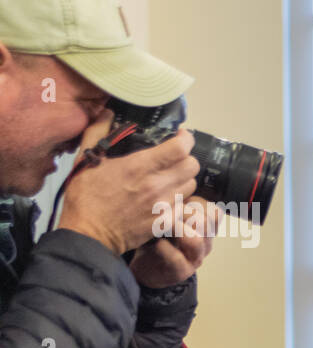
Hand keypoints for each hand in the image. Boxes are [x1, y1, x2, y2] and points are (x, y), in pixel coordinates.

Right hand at [59, 110, 200, 255]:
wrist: (88, 234)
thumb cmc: (85, 197)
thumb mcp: (86, 159)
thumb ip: (98, 133)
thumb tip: (107, 113)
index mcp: (139, 166)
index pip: (180, 148)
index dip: (185, 139)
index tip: (180, 136)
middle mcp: (156, 185)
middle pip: (192, 166)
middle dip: (186, 159)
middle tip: (174, 159)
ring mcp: (164, 205)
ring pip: (191, 186)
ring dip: (184, 180)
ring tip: (170, 179)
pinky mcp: (166, 223)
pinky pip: (185, 207)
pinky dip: (180, 201)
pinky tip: (167, 199)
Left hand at [129, 199, 220, 287]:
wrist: (149, 265)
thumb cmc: (159, 235)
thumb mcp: (170, 214)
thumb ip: (176, 201)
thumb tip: (176, 182)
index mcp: (206, 226)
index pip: (213, 211)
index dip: (195, 203)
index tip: (177, 201)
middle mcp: (205, 241)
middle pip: (206, 222)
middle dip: (184, 214)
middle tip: (167, 212)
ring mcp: (195, 257)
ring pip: (196, 241)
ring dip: (176, 230)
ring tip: (161, 227)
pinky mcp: (182, 271)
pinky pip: (177, 258)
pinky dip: (164, 249)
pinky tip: (156, 244)